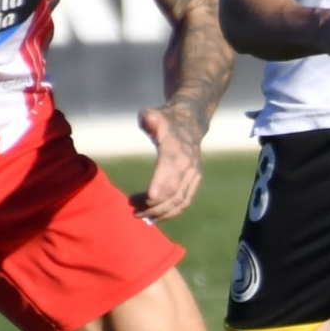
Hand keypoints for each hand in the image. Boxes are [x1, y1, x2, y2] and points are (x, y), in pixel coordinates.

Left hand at [133, 105, 203, 220]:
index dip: (157, 190)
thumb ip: (149, 118)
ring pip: (180, 201)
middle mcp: (188, 165)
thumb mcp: (155, 114)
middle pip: (173, 193)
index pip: (169, 175)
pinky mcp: (195, 181)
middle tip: (134, 212)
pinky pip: (185, 201)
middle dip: (153, 206)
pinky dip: (171, 212)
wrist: (190, 123)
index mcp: (176, 151)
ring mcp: (194, 174)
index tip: (142, 201)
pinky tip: (155, 216)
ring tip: (142, 216)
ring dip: (161, 213)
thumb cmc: (166, 120)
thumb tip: (147, 118)